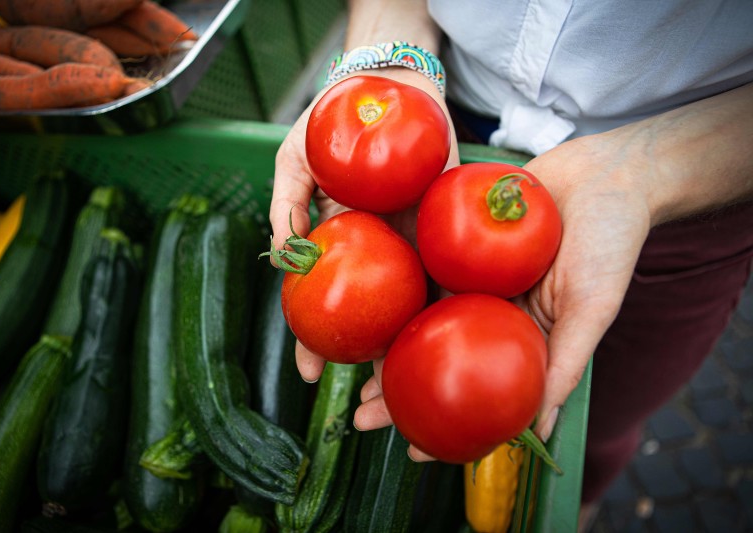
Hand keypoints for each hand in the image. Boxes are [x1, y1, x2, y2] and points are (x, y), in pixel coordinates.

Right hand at [269, 69, 458, 385]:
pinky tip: (452, 343)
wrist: (395, 90)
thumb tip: (281, 258)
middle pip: (369, 321)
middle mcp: (375, 257)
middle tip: (364, 409)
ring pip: (411, 309)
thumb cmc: (337, 122)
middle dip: (365, 364)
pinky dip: (450, 309)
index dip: (313, 340)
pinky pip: (450, 274)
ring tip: (407, 393)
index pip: (322, 306)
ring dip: (408, 352)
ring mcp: (413, 247)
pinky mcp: (450, 232)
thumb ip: (286, 203)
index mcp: (338, 248)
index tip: (310, 373)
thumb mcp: (297, 159)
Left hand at [351, 130, 651, 459]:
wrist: (604, 173)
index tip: (414, 450)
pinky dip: (387, 280)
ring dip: (381, 341)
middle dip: (396, 389)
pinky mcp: (453, 237)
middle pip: (433, 356)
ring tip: (342, 368)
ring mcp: (467, 276)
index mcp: (516, 336)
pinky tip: (355, 298)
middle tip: (359, 417)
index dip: (445, 421)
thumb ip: (564, 364)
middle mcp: (485, 310)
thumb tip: (537, 435)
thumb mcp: (593, 308)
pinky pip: (416, 261)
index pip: (475, 388)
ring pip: (415, 314)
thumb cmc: (611, 243)